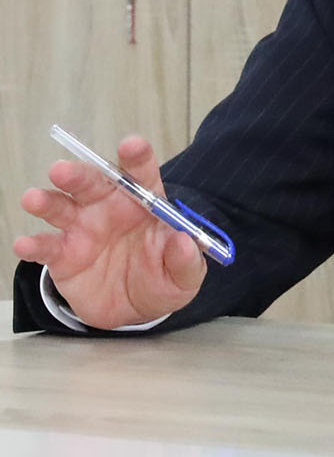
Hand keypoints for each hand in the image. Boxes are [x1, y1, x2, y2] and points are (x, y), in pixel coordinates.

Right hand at [13, 135, 206, 328]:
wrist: (136, 311)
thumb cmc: (162, 279)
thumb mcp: (184, 277)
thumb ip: (186, 261)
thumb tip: (184, 241)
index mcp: (144, 204)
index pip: (141, 174)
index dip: (137, 157)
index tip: (132, 145)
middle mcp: (108, 208)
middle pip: (92, 183)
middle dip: (78, 174)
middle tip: (62, 170)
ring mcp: (81, 229)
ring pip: (60, 207)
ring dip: (46, 201)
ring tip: (33, 199)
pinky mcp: (61, 255)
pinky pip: (45, 246)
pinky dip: (33, 245)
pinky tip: (24, 244)